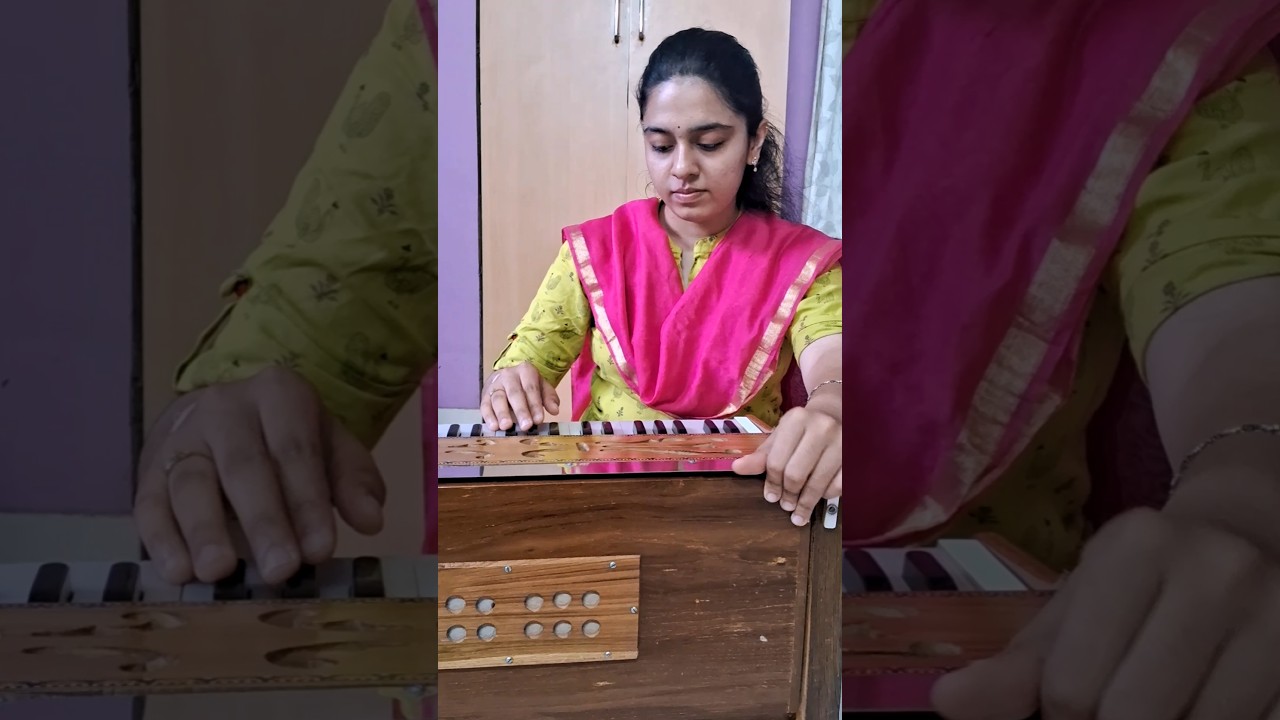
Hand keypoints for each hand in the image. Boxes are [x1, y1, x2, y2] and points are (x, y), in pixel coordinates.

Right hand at [134, 366, 385, 585]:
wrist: (220, 412)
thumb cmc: (285, 436)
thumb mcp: (329, 444)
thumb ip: (352, 480)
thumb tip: (371, 519)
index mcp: (278, 394)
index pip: (295, 450)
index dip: (308, 502)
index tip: (322, 551)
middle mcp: (225, 409)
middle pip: (244, 467)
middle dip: (264, 522)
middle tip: (280, 571)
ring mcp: (182, 437)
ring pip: (191, 483)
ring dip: (205, 531)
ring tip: (219, 572)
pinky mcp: (149, 469)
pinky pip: (150, 504)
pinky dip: (162, 540)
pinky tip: (178, 572)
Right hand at [481, 362, 559, 430]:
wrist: (506, 376)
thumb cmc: (526, 384)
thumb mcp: (541, 386)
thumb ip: (549, 397)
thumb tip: (555, 410)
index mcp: (525, 371)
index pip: (531, 388)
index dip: (535, 404)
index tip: (539, 420)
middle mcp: (508, 375)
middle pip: (514, 393)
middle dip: (521, 411)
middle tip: (526, 426)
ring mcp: (495, 385)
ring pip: (498, 399)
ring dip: (502, 413)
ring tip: (506, 426)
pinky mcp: (485, 395)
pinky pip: (485, 405)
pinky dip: (488, 417)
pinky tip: (494, 426)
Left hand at [731, 404, 840, 525]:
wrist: (836, 413)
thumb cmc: (803, 428)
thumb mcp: (780, 436)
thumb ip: (761, 455)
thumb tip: (737, 468)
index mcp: (796, 419)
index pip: (776, 461)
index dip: (771, 483)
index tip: (771, 497)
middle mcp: (821, 427)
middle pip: (796, 475)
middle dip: (788, 495)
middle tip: (785, 506)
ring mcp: (841, 441)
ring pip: (818, 484)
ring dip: (806, 503)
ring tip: (798, 512)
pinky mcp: (855, 456)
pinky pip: (838, 486)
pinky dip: (827, 496)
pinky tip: (820, 497)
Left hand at [932, 506, 1279, 719]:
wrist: (1249, 537)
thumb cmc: (1141, 583)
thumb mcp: (1072, 609)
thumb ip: (1014, 666)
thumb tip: (949, 704)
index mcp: (1135, 546)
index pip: (1073, 690)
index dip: (1061, 716)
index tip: (1069, 704)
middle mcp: (1215, 569)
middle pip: (1134, 717)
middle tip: (1112, 705)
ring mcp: (1278, 614)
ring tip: (1163, 699)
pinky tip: (1210, 701)